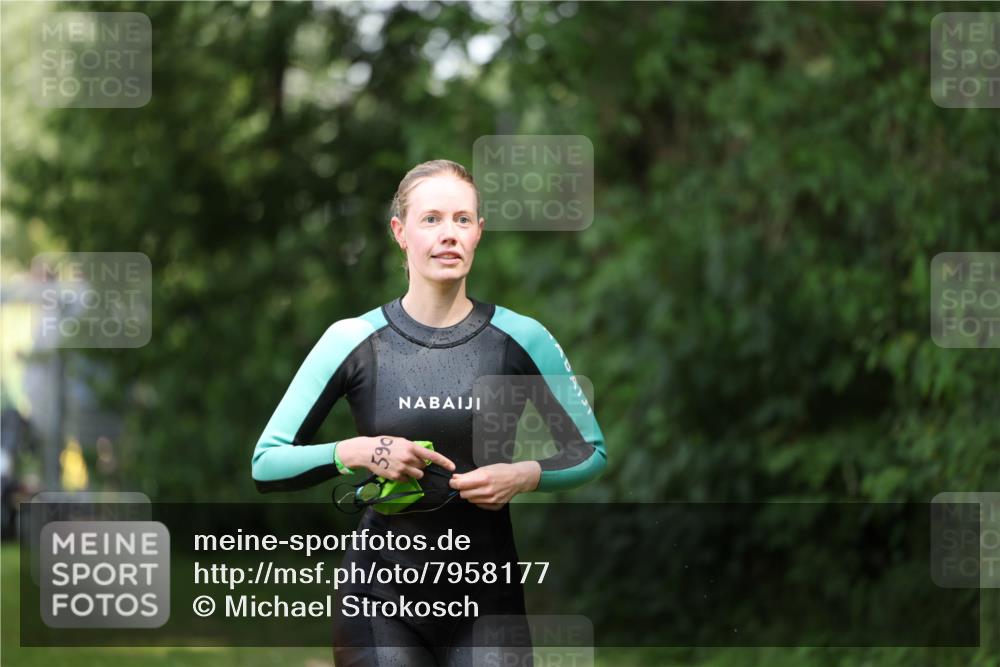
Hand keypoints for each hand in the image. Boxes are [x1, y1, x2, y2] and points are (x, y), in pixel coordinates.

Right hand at [338, 436, 454, 480]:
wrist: (367, 451)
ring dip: (414, 472)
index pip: (432, 456)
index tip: (452, 467)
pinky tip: (396, 470)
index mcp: (411, 447)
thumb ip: (413, 448)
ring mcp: (402, 468)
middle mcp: (408, 458)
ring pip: (418, 475)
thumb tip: (424, 455)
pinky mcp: (396, 476)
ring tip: (404, 466)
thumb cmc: (384, 443)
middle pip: (424, 467)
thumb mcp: (401, 441)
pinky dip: (404, 477)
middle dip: (420, 465)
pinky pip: (407, 479)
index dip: (444, 462)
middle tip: (409, 461)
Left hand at [448, 462, 540, 510]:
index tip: (453, 482)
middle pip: (464, 494)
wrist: (518, 479)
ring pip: (471, 500)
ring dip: (471, 494)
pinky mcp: (495, 506)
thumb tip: (455, 478)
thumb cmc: (502, 471)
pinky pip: (479, 505)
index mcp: (484, 478)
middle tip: (467, 484)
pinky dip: (479, 500)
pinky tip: (485, 493)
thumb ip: (469, 475)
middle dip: (463, 489)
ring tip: (479, 488)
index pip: (460, 485)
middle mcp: (487, 491)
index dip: (454, 483)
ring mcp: (491, 500)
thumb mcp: (485, 468)